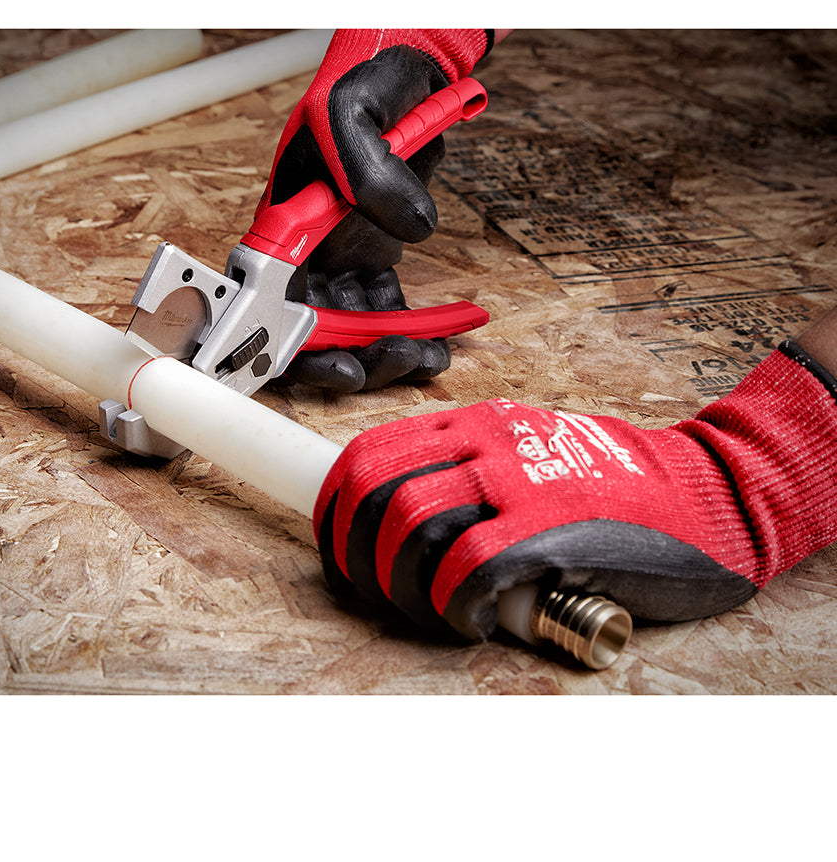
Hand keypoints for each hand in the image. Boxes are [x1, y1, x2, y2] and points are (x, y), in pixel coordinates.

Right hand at [259, 29, 493, 391]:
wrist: (411, 67)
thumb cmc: (364, 81)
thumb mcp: (353, 113)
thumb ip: (371, 173)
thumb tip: (411, 231)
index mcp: (283, 222)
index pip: (266, 299)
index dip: (285, 344)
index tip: (329, 364)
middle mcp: (307, 247)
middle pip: (311, 326)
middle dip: (346, 358)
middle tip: (382, 367)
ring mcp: (342, 253)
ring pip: (353, 325)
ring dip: (385, 351)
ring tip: (425, 357)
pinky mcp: (377, 254)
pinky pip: (389, 306)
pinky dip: (412, 330)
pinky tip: (440, 340)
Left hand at [313, 342, 836, 638]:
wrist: (706, 492)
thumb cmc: (613, 483)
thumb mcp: (529, 449)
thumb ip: (470, 469)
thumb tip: (404, 517)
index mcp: (474, 421)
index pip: (369, 453)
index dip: (335, 506)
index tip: (334, 545)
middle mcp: (485, 441)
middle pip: (373, 489)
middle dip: (350, 549)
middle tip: (365, 587)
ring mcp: (516, 481)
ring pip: (408, 525)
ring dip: (395, 582)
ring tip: (419, 608)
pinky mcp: (549, 529)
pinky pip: (467, 567)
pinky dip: (448, 604)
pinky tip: (465, 619)